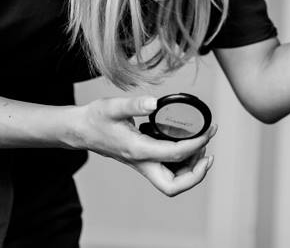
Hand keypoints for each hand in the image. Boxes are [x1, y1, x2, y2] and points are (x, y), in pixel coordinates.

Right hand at [68, 96, 215, 195]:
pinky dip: (183, 164)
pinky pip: (168, 172)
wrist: (80, 130)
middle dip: (196, 174)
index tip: (209, 131)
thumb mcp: (112, 106)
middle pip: (173, 186)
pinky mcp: (144, 161)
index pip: (175, 155)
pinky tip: (188, 146)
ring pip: (172, 182)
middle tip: (208, 153)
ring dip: (191, 170)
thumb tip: (155, 102)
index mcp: (138, 151)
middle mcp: (142, 163)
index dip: (197, 144)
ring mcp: (143, 165)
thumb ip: (134, 104)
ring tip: (202, 146)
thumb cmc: (95, 119)